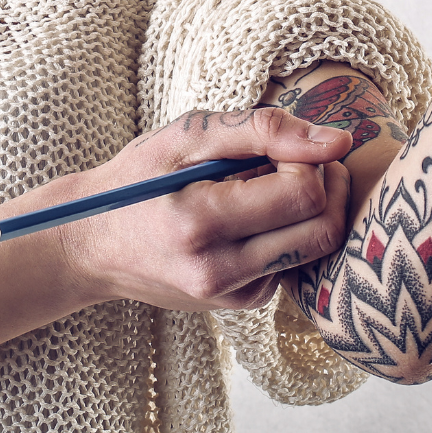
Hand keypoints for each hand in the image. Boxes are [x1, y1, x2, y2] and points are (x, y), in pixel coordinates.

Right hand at [51, 107, 351, 311]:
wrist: (92, 242)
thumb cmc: (138, 178)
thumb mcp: (186, 136)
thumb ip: (262, 129)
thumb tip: (338, 140)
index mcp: (198, 222)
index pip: (302, 193)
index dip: (308, 159)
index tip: (282, 145)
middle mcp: (218, 271)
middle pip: (322, 229)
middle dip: (324, 185)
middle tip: (297, 160)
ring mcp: (231, 294)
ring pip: (316, 249)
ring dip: (310, 209)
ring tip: (270, 184)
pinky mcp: (241, 303)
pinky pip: (295, 263)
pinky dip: (289, 232)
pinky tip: (255, 216)